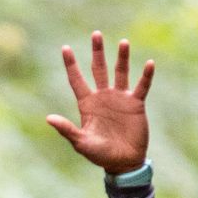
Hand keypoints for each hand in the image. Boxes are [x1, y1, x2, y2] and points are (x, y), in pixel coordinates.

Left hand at [44, 32, 153, 174]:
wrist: (123, 162)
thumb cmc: (100, 155)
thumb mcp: (81, 143)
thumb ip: (67, 129)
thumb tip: (48, 118)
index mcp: (87, 104)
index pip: (77, 80)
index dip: (71, 65)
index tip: (65, 48)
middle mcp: (103, 97)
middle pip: (99, 69)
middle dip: (97, 52)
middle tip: (96, 34)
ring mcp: (120, 98)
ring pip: (120, 72)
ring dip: (122, 58)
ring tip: (123, 42)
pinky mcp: (136, 104)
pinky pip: (142, 86)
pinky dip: (146, 75)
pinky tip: (149, 63)